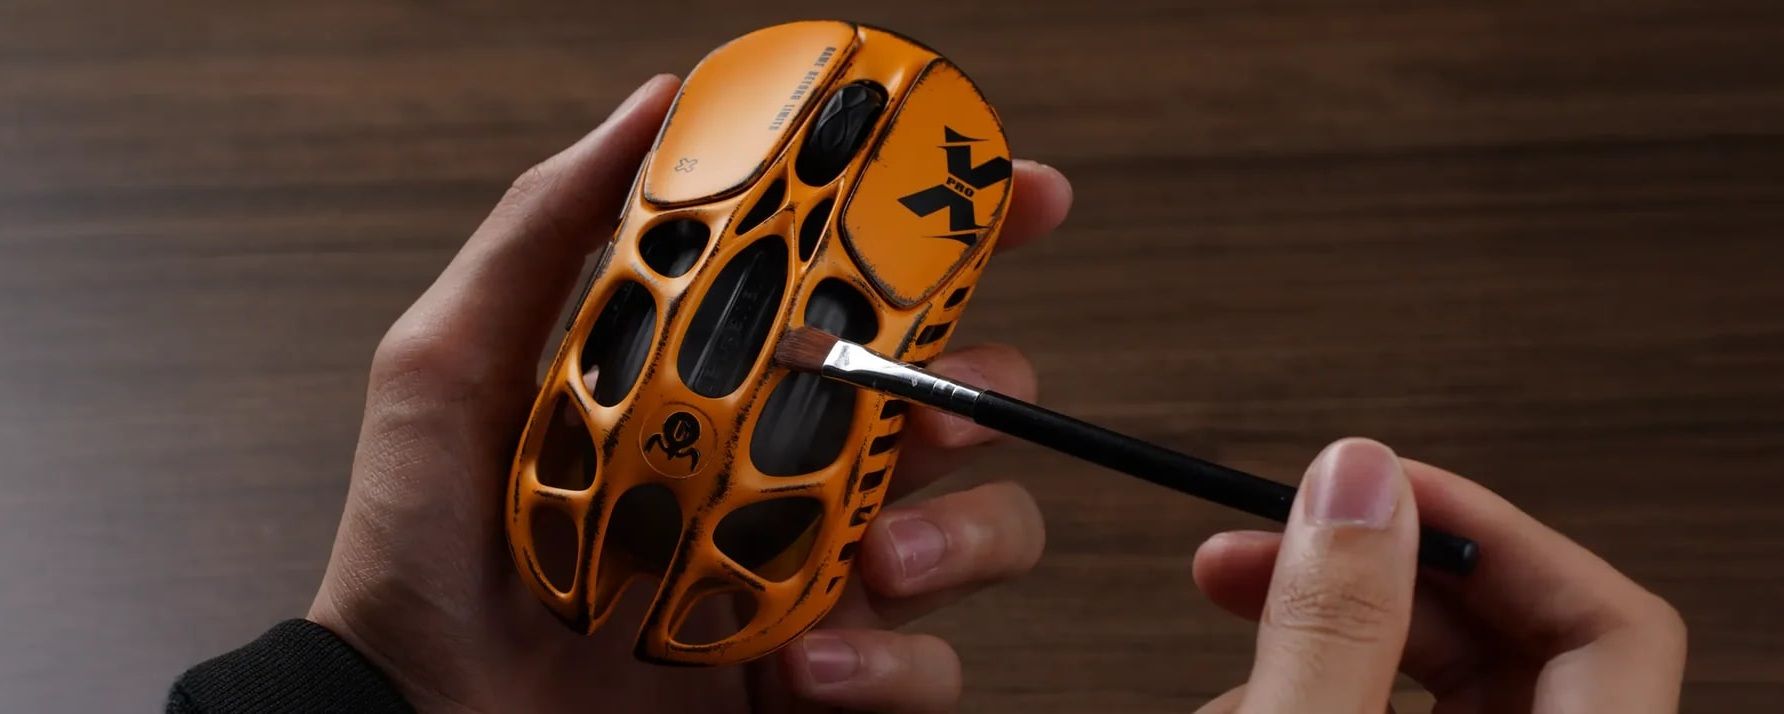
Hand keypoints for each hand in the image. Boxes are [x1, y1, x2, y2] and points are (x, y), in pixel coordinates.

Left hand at [306, 75, 1074, 712]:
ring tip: (873, 558)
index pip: (873, 292)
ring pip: (984, 529)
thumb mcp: (458, 363)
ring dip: (960, 532)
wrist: (422, 711)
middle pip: (961, 400)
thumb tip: (655, 103)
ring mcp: (818, 574)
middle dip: (981, 391)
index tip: (1021, 196)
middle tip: (929, 407)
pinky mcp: (824, 678)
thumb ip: (545, 229)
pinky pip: (928, 670)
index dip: (965, 236)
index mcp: (735, 382)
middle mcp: (794, 468)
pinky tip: (801, 665)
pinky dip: (889, 668)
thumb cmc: (425, 549)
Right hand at [1191, 438, 1687, 712]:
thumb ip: (1334, 629)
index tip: (1369, 488)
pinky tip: (1244, 705)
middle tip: (1255, 549)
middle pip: (1500, 640)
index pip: (1613, 622)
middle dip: (1360, 581)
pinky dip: (1300, 697)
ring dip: (1309, 647)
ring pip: (1412, 685)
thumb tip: (1354, 480)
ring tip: (1228, 658)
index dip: (1490, 531)